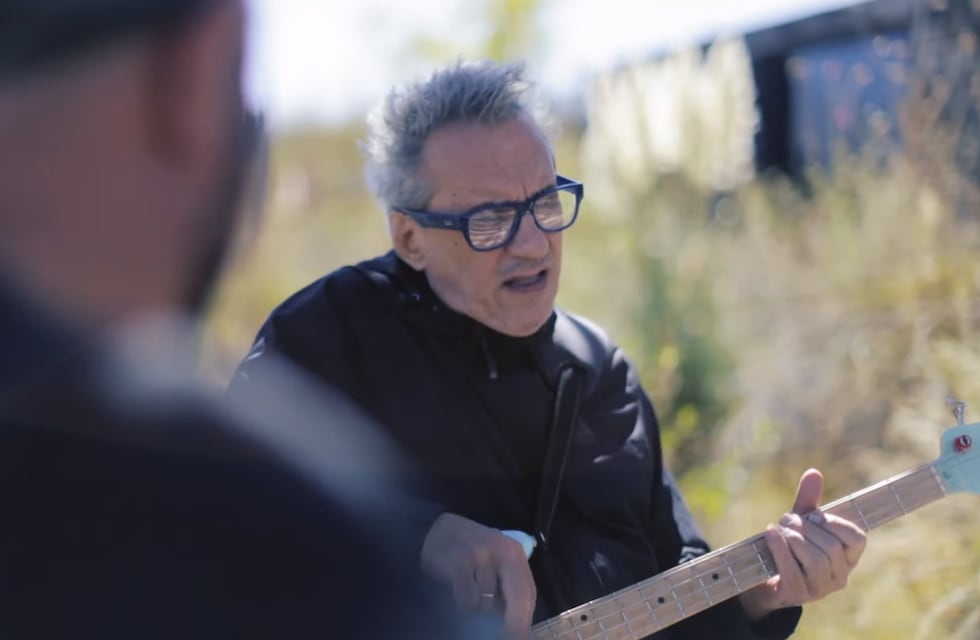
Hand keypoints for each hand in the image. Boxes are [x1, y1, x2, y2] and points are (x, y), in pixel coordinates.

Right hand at [420, 512, 535, 638]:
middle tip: (511, 639)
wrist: (432, 529)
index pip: (528, 592)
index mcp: (514, 552)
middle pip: (519, 598)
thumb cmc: (466, 549)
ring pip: (488, 603)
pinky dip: (462, 604)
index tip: (523, 637)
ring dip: (478, 605)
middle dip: (515, 625)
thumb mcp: (494, 559)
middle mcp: (502, 550)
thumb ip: (507, 583)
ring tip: (467, 588)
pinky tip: (456, 590)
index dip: (526, 619)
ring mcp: (481, 555)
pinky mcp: (460, 562)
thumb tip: (517, 620)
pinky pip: (468, 600)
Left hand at [739, 468, 866, 620]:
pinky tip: (770, 535)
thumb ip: (808, 501)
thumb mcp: (799, 523)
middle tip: (787, 519)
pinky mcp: (796, 595)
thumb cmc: (788, 547)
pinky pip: (793, 570)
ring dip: (794, 539)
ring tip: (779, 529)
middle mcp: (838, 577)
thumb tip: (814, 472)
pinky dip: (780, 549)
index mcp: (847, 558)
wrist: (760, 578)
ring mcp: (819, 590)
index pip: (857, 538)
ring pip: (817, 560)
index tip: (815, 516)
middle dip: (806, 528)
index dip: (835, 523)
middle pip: (831, 547)